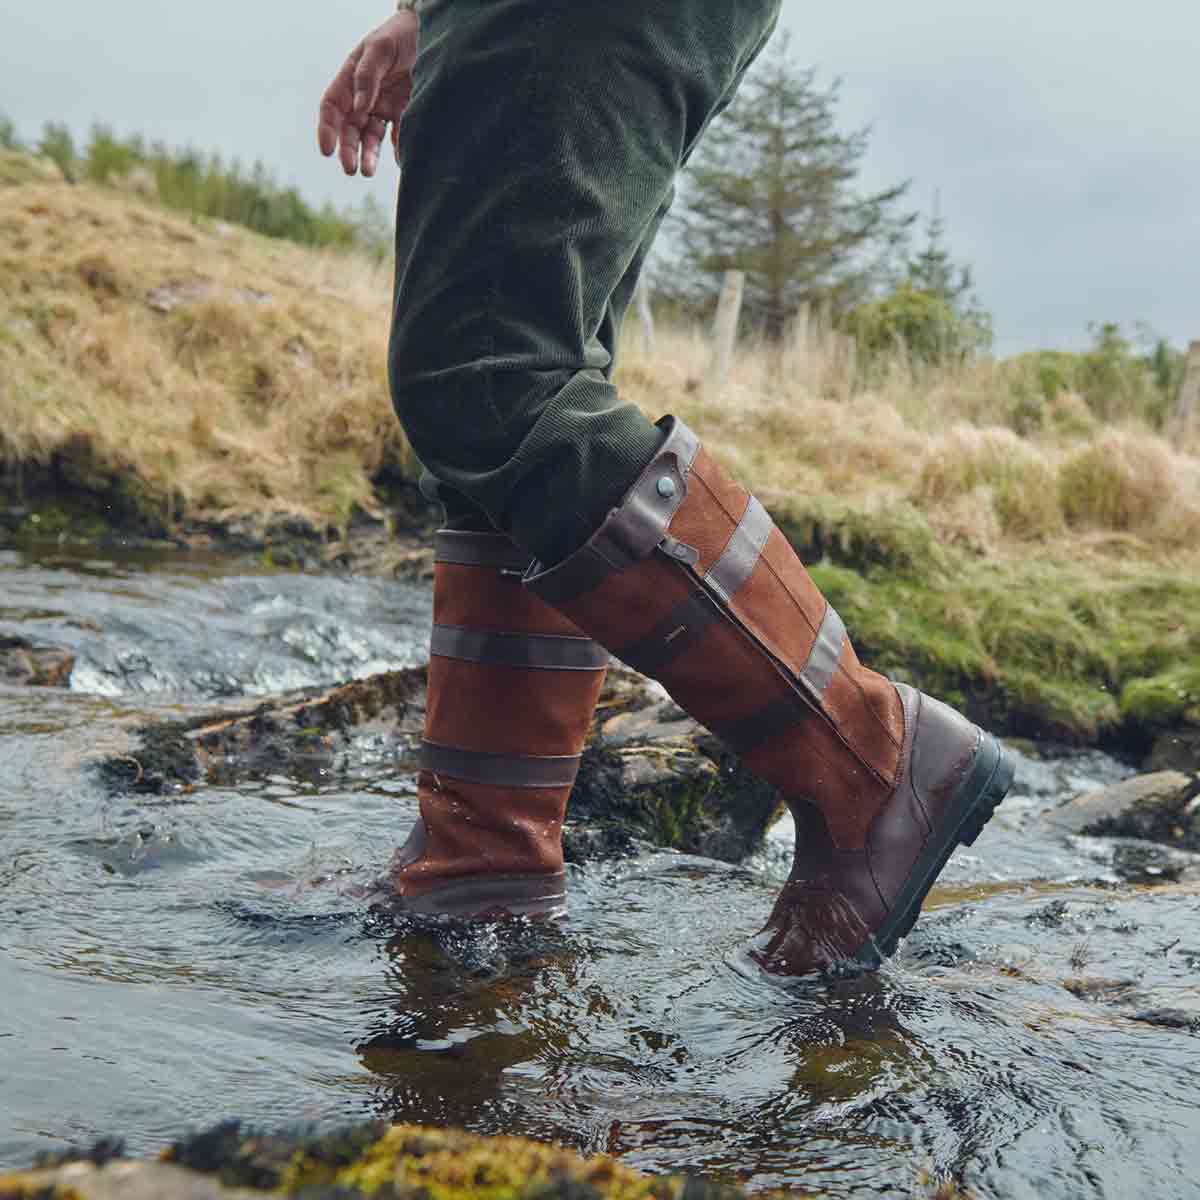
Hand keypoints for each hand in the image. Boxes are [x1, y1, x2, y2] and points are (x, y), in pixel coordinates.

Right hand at [317, 9, 419, 177]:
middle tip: (350, 168)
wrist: (430, 33)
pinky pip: (398, 136)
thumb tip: (360, 108)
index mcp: (351, 79)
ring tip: (368, 172)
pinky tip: (399, 159)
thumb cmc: (400, 35)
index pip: (332, 107)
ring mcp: (384, 107)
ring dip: (368, 155)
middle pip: (350, 128)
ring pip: (371, 137)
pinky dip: (397, 149)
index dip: (327, 129)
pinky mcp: (403, 113)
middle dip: (348, 149)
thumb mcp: (380, 47)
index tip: (327, 150)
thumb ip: (368, 76)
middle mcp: (364, 97)